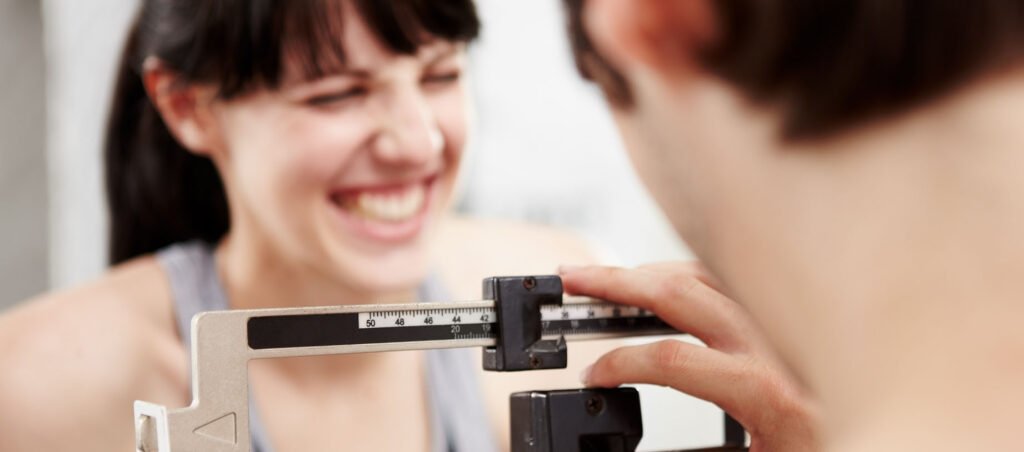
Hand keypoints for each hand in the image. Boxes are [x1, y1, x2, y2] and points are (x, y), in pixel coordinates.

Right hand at [560, 263, 819, 451]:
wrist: (892, 443)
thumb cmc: (828, 449)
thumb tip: (649, 447)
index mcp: (766, 391)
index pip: (672, 359)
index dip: (620, 363)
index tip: (592, 375)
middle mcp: (775, 346)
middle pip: (680, 293)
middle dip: (617, 282)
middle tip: (572, 279)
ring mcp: (784, 327)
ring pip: (706, 276)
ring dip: (650, 273)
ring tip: (610, 278)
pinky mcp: (791, 320)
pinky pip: (734, 282)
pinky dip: (689, 275)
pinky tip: (668, 283)